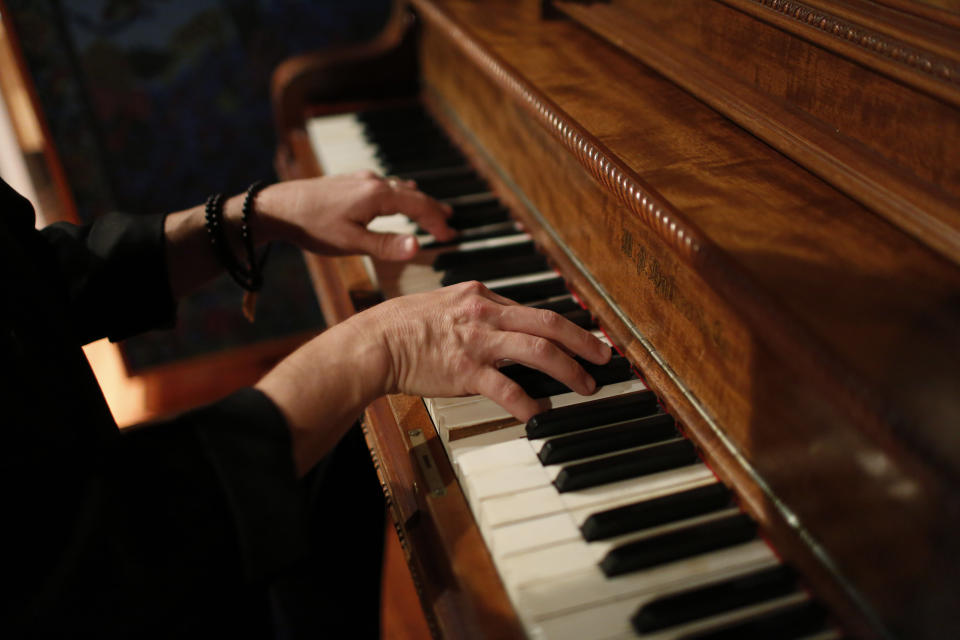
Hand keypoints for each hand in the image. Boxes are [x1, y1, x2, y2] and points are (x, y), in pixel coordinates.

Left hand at [256, 171, 455, 259]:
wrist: (277, 207)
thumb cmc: (313, 226)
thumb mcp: (351, 242)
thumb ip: (386, 245)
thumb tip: (418, 247)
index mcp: (378, 195)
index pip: (419, 206)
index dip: (437, 223)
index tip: (450, 238)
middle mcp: (373, 181)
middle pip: (413, 195)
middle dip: (433, 211)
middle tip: (450, 225)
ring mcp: (361, 179)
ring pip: (400, 189)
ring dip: (419, 201)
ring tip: (435, 211)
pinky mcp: (351, 182)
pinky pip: (386, 186)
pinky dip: (402, 195)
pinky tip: (400, 195)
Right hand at [351, 281, 612, 420]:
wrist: (376, 342)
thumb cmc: (403, 325)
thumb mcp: (444, 304)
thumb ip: (476, 312)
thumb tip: (503, 325)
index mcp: (481, 297)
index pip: (534, 310)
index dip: (564, 327)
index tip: (581, 339)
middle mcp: (485, 313)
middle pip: (549, 324)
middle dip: (583, 342)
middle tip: (604, 357)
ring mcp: (478, 343)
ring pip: (539, 351)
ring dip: (570, 370)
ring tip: (586, 386)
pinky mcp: (467, 371)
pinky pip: (508, 389)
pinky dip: (530, 404)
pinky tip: (542, 414)